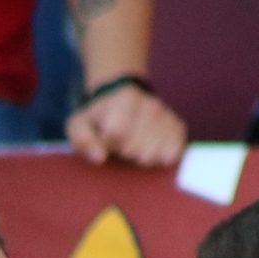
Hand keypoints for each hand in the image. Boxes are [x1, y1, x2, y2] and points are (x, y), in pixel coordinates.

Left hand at [66, 85, 186, 168]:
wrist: (124, 101)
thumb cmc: (98, 118)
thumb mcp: (80, 124)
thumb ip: (83, 139)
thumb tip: (99, 158)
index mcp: (126, 98)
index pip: (117, 133)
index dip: (108, 144)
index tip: (106, 140)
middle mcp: (151, 105)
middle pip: (135, 147)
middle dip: (123, 152)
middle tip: (119, 145)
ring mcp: (167, 117)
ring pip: (152, 154)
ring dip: (138, 158)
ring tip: (133, 146)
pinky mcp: (178, 129)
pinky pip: (172, 154)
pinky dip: (157, 159)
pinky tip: (148, 151)